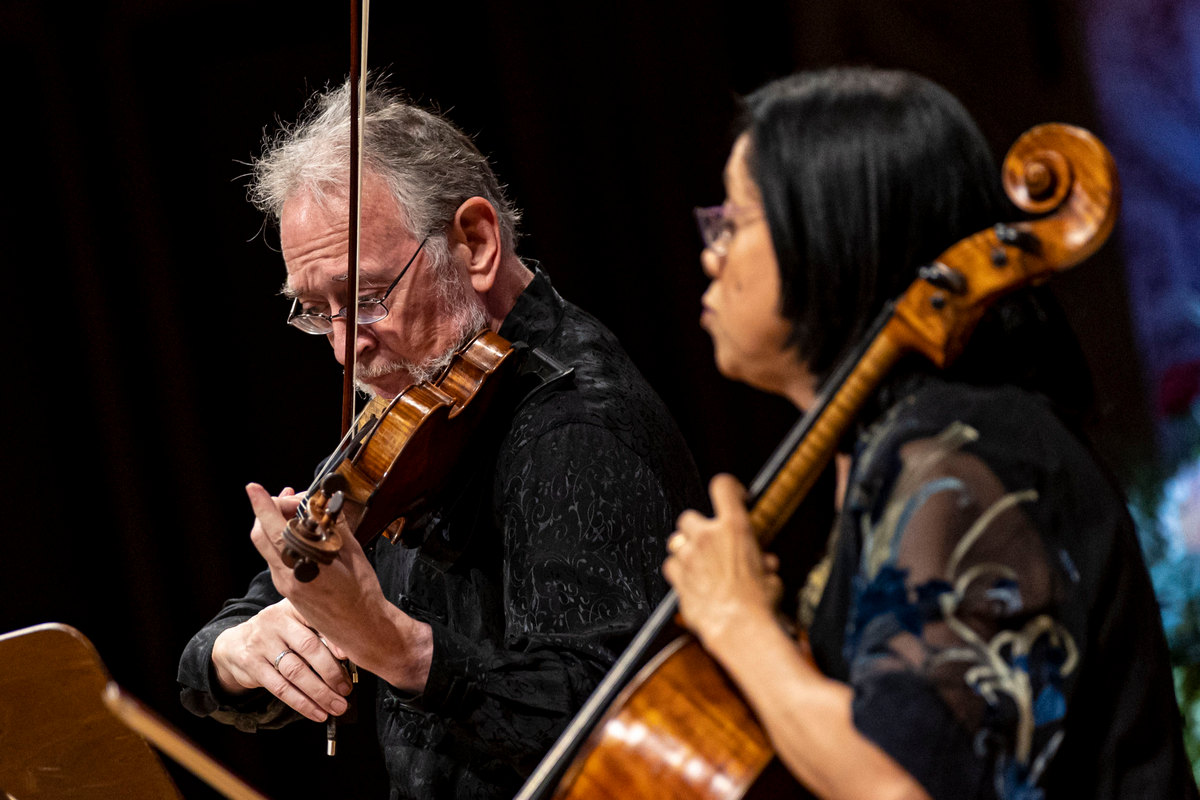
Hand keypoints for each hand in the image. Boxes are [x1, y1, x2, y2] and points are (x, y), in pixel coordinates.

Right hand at [211, 598, 351, 721]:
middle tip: (347, 689)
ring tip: (337, 706)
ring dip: (320, 693)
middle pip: (308, 647)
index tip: (350, 655)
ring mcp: (262, 644)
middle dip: (331, 672)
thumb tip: (350, 658)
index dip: (334, 637)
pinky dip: (302, 703)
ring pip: (296, 671)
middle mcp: (277, 622)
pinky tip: (318, 712)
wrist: (235, 643)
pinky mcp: (253, 666)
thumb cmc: (279, 634)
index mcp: (294, 607)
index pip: (316, 620)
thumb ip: (319, 633)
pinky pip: (281, 688)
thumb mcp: (296, 623)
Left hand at [243, 482, 432, 692]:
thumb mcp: (353, 552)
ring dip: (275, 524)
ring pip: (266, 545)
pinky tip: (302, 533)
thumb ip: (333, 524)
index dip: (261, 504)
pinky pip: (275, 557)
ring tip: (300, 513)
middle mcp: (287, 575)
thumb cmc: (362, 592)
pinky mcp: (287, 589)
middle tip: (295, 501)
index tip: (254, 487)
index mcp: (305, 564)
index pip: (273, 527)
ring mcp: (284, 583)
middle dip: (271, 511)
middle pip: (261, 534)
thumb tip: (323, 501)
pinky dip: (282, 539)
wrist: (361, 629)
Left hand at [662, 474, 782, 648]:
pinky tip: (692, 581)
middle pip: (690, 516)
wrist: (738, 628)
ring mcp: (688, 556)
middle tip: (712, 543)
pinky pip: (671, 565)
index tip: (733, 494)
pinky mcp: (677, 576)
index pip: (723, 486)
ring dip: (687, 550)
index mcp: (734, 528)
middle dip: (699, 528)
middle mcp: (707, 537)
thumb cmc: (758, 604)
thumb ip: (763, 563)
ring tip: (702, 565)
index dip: (729, 487)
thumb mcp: (771, 577)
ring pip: (677, 541)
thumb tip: (764, 564)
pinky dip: (679, 571)